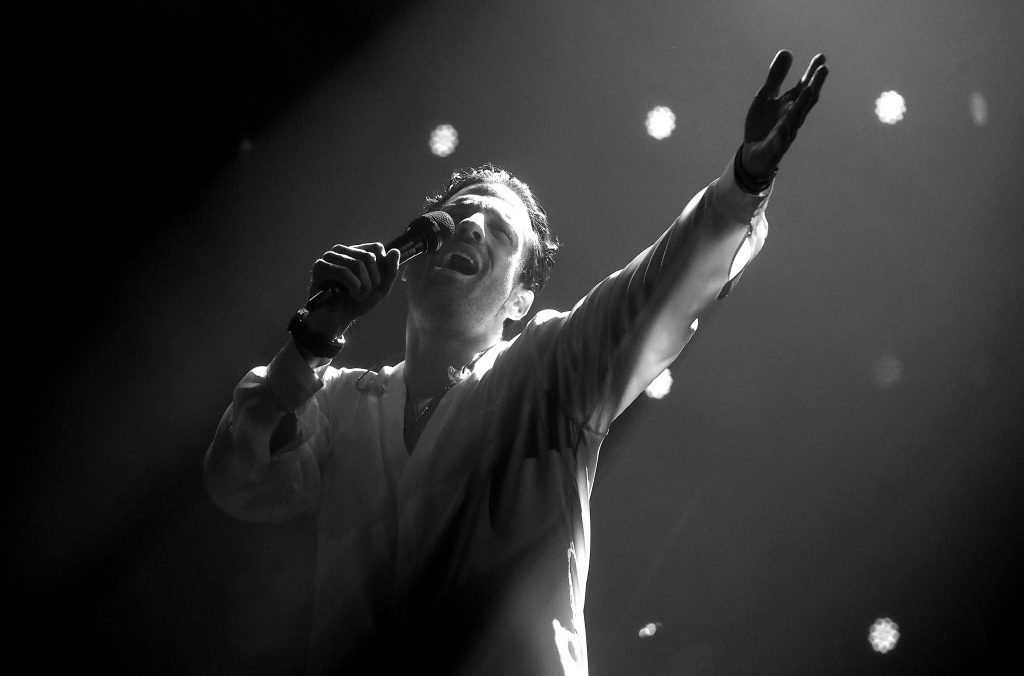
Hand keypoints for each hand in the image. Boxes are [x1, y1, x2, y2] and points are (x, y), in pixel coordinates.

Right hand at [304, 243, 399, 336]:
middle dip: (371, 281)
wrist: (338, 320)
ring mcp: (330, 256)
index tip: (374, 285)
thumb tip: (395, 251)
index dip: (380, 270)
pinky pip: (344, 272)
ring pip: (357, 264)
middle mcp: (342, 250)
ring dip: (362, 286)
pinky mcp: (320, 266)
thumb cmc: (357, 303)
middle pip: (368, 256)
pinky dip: (352, 287)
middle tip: (364, 293)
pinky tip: (348, 295)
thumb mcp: (380, 289)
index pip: (376, 248)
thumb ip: (390, 271)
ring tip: (356, 296)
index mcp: (356, 251)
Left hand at [741, 51, 827, 179]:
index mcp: (790, 104)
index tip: (822, 57)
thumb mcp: (765, 96)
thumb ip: (775, 77)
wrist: (752, 155)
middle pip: (805, 100)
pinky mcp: (775, 148)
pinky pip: (780, 141)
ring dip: (803, 104)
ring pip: (796, 118)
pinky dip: (783, 134)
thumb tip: (787, 51)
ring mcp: (785, 133)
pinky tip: (784, 126)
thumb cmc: (762, 125)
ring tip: (810, 89)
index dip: (812, 72)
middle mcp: (792, 117)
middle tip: (824, 68)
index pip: (803, 86)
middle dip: (814, 85)